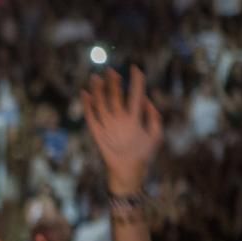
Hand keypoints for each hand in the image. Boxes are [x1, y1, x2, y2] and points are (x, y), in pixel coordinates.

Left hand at [82, 66, 162, 194]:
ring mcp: (106, 128)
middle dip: (113, 81)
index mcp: (135, 121)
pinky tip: (84, 93)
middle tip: (111, 70)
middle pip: (115, 96)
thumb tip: (146, 99)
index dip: (136, 79)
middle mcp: (119, 123)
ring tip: (96, 77)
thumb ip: (153, 116)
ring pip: (100, 104)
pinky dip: (87, 104)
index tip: (135, 68)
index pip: (136, 94)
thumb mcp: (156, 136)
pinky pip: (90, 116)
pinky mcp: (96, 134)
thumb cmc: (144, 153)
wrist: (126, 171)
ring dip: (97, 89)